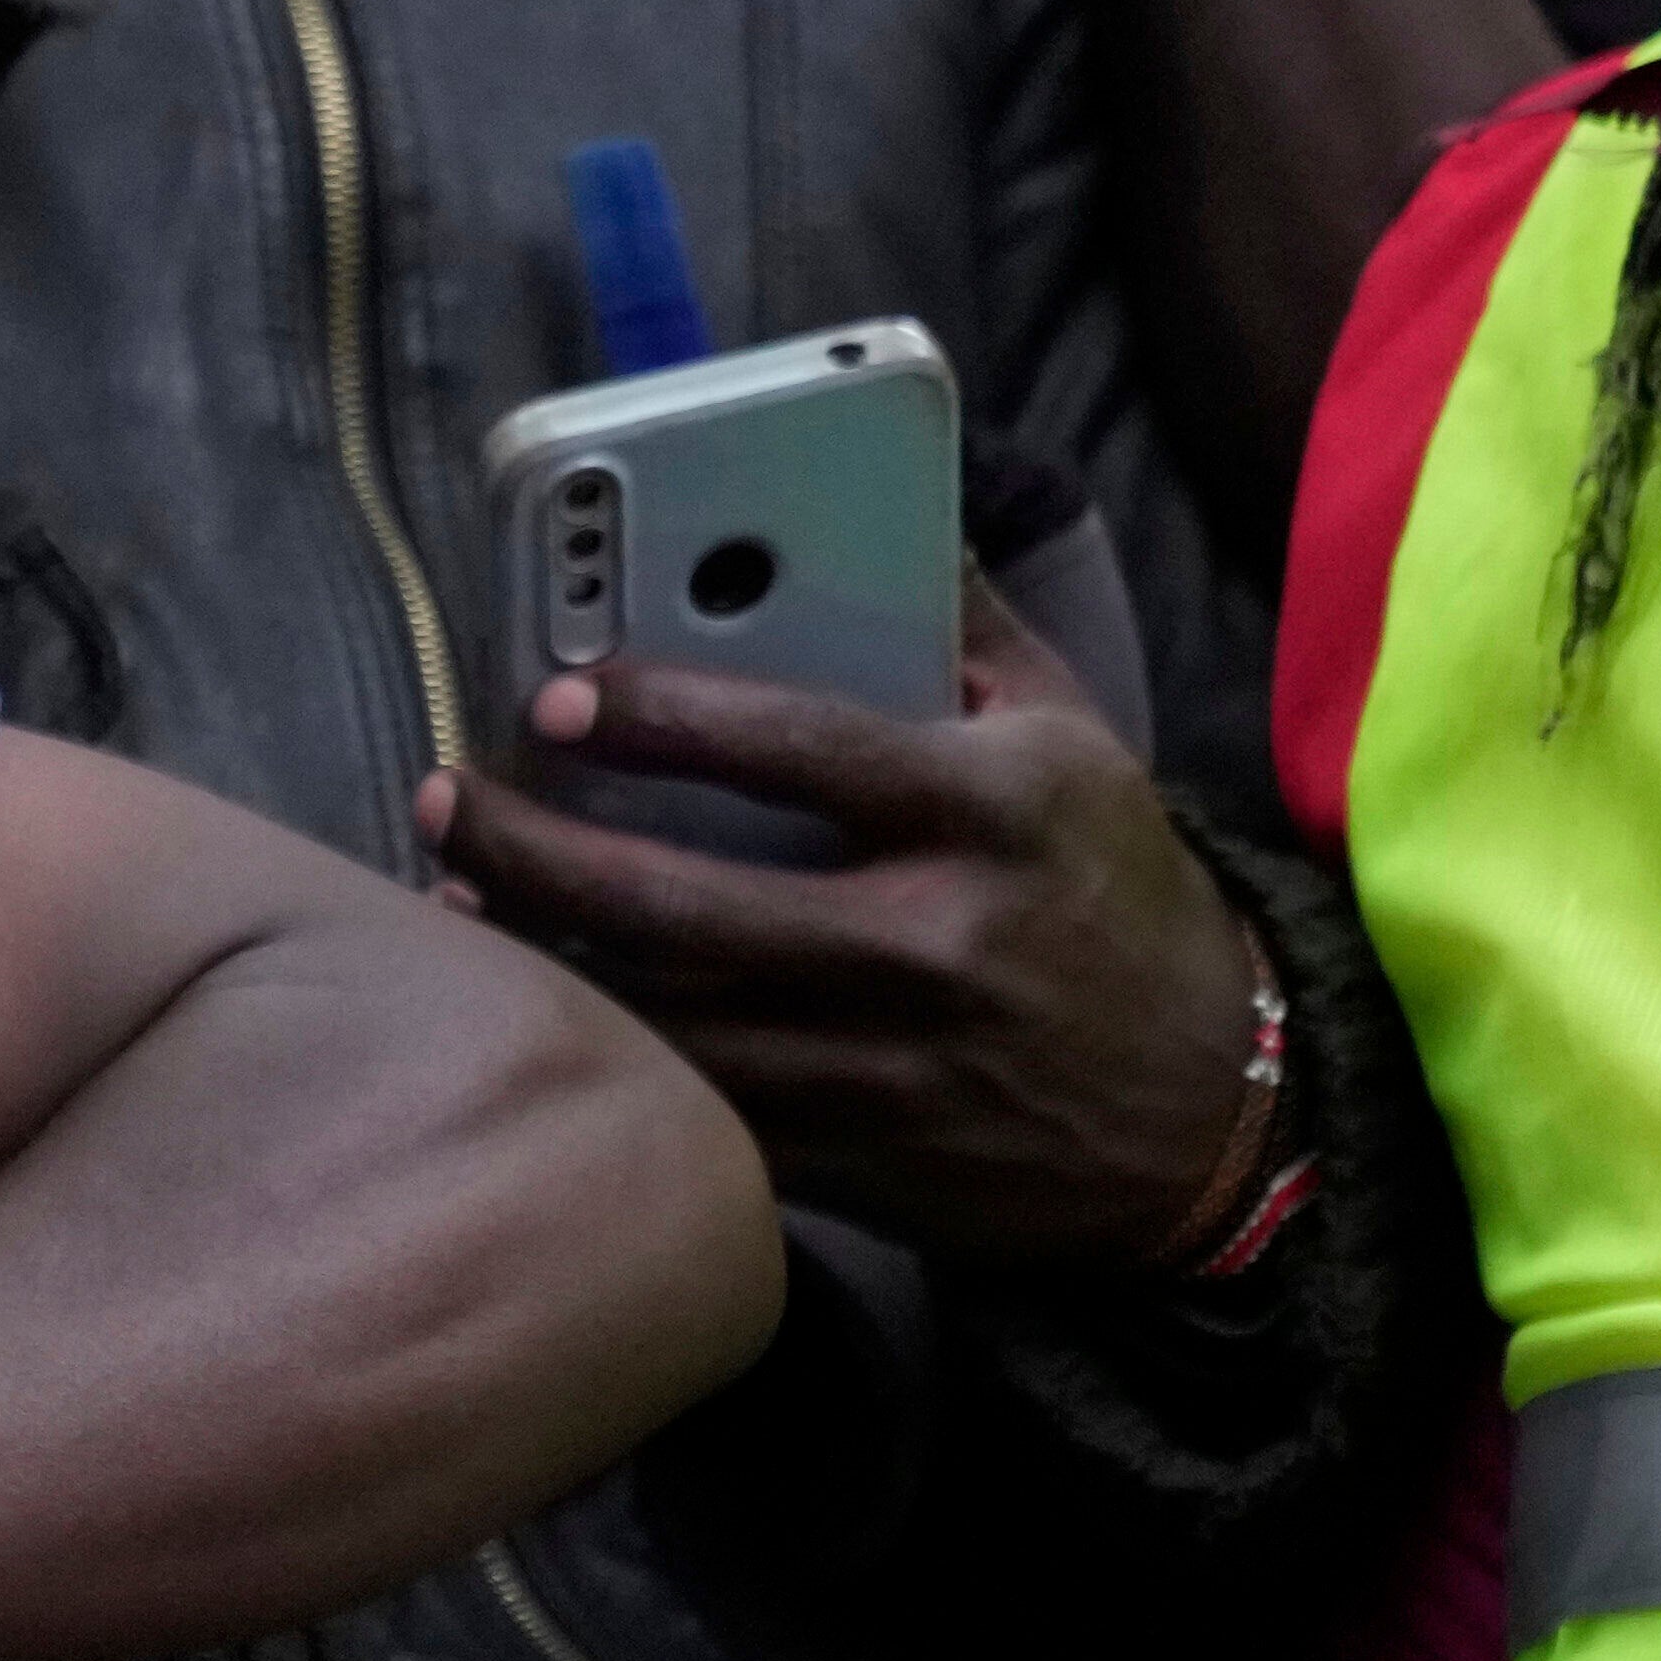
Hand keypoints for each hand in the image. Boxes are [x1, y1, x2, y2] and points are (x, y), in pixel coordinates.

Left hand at [419, 579, 1267, 1268]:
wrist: (1212, 1107)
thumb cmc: (1113, 894)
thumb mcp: (1075, 742)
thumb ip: (966, 630)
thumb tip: (884, 507)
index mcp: (991, 813)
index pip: (802, 750)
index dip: (664, 717)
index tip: (555, 699)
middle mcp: (932, 940)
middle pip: (684, 901)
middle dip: (537, 853)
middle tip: (447, 801)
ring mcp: (885, 1061)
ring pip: (665, 1018)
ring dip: (540, 961)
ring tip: (455, 902)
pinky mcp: (852, 1154)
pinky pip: (694, 1107)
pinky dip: (604, 1057)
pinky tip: (534, 1010)